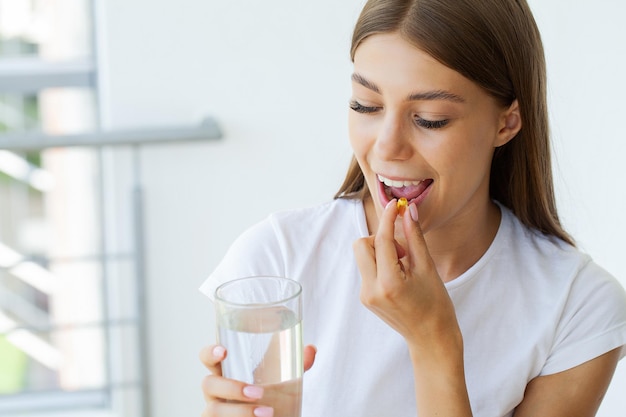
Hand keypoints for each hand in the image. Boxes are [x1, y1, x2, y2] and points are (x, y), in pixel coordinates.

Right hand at [199, 344, 316, 416]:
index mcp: (227, 372)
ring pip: (212, 411)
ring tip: (267, 413)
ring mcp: (215, 412)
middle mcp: (216, 392)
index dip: (210, 353)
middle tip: (259, 392)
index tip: (224, 351)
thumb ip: (296, 364)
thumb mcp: (283, 379)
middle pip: (208, 384)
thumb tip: (311, 349)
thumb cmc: (271, 397)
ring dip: (240, 412)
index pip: (208, 358)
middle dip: (231, 388)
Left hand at [352, 200, 459, 347]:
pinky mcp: (365, 297)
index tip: (395, 205)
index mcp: (389, 283)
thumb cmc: (436, 304)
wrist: (431, 338)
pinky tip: (399, 276)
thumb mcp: (428, 268)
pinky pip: (367, 268)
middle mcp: (371, 290)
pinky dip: (380, 264)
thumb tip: (408, 210)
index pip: (381, 240)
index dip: (388, 219)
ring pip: (363, 255)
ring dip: (381, 251)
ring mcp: (365, 295)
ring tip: (404, 266)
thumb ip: (415, 237)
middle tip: (404, 250)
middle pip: (361, 244)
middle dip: (379, 238)